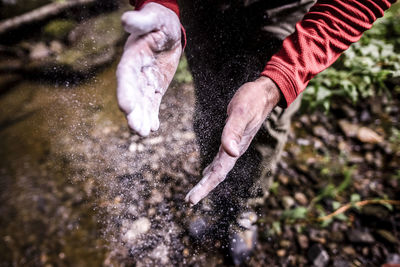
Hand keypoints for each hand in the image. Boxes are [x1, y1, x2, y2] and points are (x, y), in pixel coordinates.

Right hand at [117, 3, 181, 135]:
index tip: (126, 107)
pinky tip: (154, 128)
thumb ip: (142, 21)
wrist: (166, 31)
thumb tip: (126, 20)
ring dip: (142, 118)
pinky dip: (152, 115)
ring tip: (144, 133)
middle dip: (134, 112)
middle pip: (132, 94)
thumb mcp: (154, 18)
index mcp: (132, 56)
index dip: (125, 91)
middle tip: (137, 129)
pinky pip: (152, 103)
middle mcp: (135, 72)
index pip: (126, 75)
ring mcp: (144, 81)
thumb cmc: (159, 21)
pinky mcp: (154, 87)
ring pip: (142, 102)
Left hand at [185, 77, 280, 205]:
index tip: (192, 200)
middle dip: (203, 188)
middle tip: (188, 201)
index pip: (218, 173)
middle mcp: (234, 150)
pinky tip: (207, 171)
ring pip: (218, 168)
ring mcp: (234, 146)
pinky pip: (220, 159)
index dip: (205, 187)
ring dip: (207, 181)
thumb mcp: (241, 113)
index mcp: (235, 148)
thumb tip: (231, 152)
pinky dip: (212, 168)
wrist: (264, 94)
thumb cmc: (252, 100)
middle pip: (217, 175)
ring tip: (196, 192)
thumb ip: (234, 131)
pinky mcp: (232, 139)